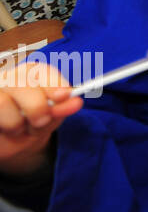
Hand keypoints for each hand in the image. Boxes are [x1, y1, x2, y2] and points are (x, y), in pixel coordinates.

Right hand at [0, 61, 78, 175]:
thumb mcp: (51, 116)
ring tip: (21, 127)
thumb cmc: (33, 121)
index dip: (53, 83)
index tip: (63, 96)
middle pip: (22, 84)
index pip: (42, 71)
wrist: (13, 140)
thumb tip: (75, 102)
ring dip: (17, 123)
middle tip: (41, 121)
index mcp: (32, 73)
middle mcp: (11, 77)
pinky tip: (8, 128)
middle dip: (36, 107)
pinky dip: (7, 126)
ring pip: (3, 103)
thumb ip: (62, 108)